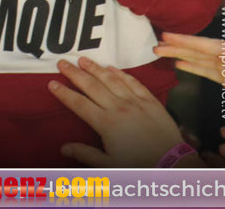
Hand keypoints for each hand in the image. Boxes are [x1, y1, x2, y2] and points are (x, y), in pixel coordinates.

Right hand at [48, 57, 194, 166]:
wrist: (173, 165)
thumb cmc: (139, 165)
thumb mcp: (109, 164)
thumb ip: (86, 154)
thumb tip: (63, 148)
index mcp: (105, 123)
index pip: (79, 104)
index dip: (64, 93)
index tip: (51, 83)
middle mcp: (118, 108)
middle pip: (92, 86)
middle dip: (75, 73)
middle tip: (62, 62)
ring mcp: (135, 102)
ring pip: (111, 80)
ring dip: (95, 68)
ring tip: (83, 59)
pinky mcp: (151, 101)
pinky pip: (133, 82)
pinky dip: (121, 73)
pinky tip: (112, 68)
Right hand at [154, 32, 224, 100]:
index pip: (205, 45)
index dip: (185, 40)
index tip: (165, 36)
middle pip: (198, 50)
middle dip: (177, 47)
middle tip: (156, 45)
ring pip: (198, 59)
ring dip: (179, 55)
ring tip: (159, 52)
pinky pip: (205, 71)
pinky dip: (192, 66)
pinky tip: (178, 64)